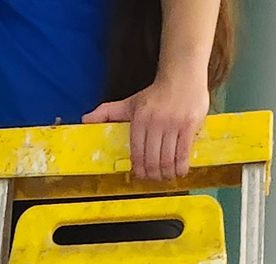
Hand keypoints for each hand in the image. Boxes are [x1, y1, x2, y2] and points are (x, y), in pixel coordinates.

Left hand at [83, 68, 210, 181]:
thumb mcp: (129, 102)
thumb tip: (85, 121)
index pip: (137, 154)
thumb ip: (107, 112)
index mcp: (139, 119)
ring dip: (166, 174)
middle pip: (153, 161)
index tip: (142, 175)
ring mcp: (174, 124)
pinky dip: (181, 168)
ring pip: (168, 161)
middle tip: (155, 178)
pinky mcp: (189, 125)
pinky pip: (184, 154)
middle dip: (153, 175)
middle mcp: (156, 122)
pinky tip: (179, 171)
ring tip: (167, 176)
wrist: (182, 73)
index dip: (139, 170)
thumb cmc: (155, 94)